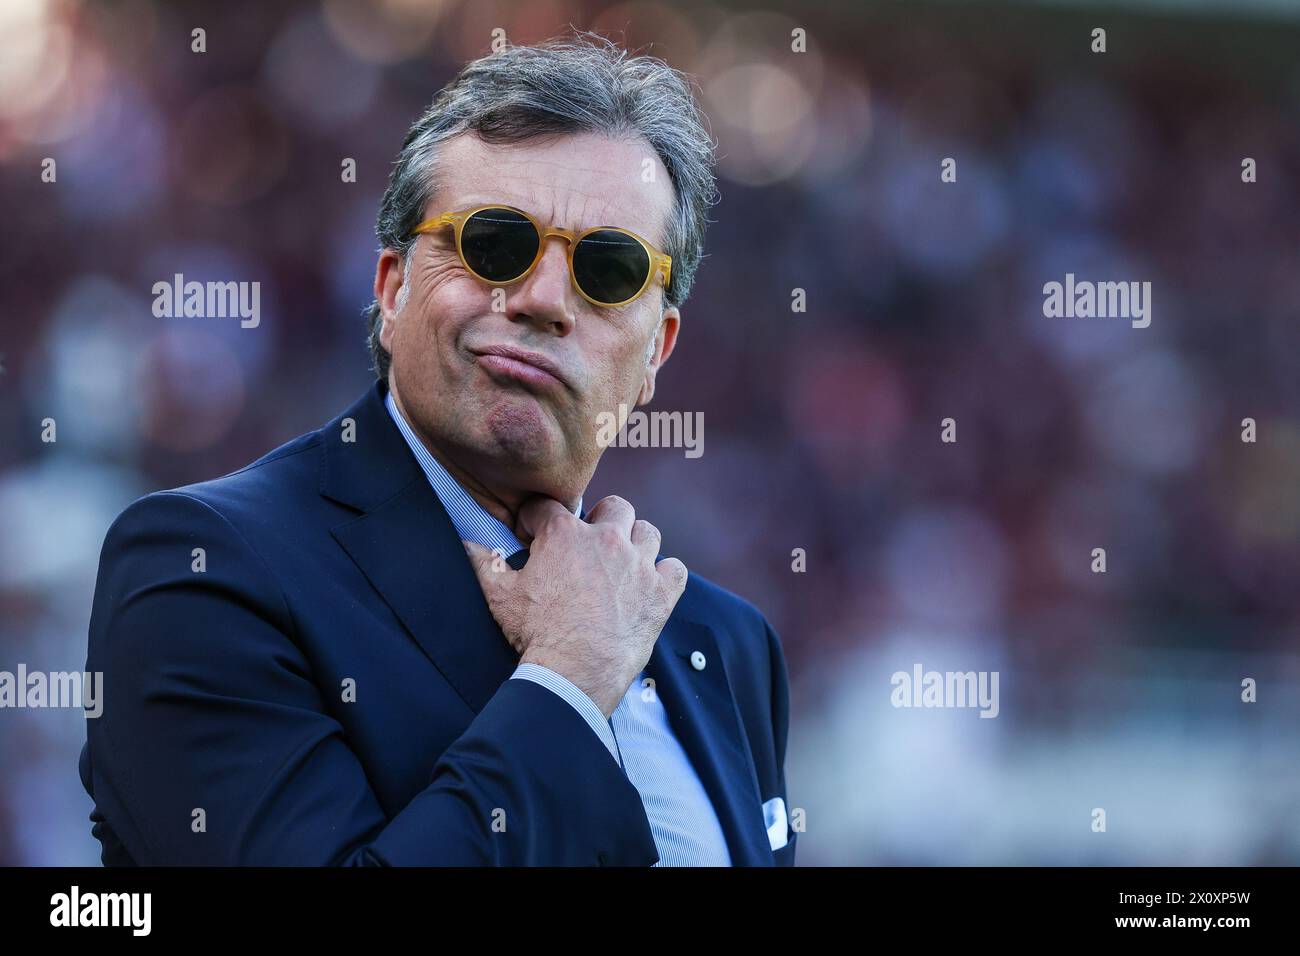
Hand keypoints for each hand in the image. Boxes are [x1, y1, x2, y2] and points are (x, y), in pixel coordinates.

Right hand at [464, 495, 687, 716]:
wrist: (573, 673)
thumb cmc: (536, 634)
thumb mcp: (499, 595)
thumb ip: (481, 562)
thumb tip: (463, 543)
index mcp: (565, 534)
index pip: (549, 507)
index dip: (537, 520)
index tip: (533, 536)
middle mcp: (607, 539)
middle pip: (614, 506)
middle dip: (600, 519)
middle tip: (588, 545)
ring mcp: (639, 564)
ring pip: (647, 531)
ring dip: (635, 543)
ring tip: (621, 563)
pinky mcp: (661, 592)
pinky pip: (675, 568)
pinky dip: (664, 575)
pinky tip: (649, 587)